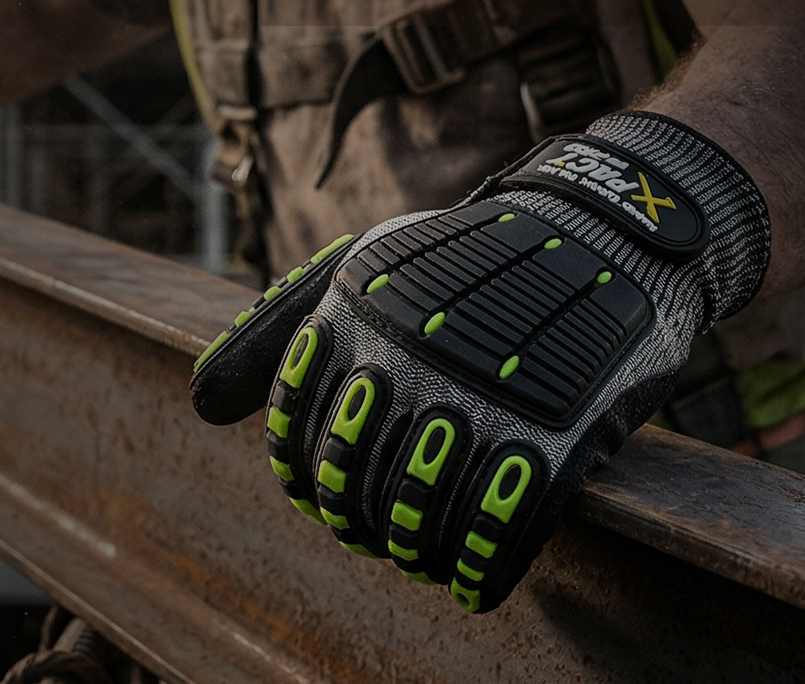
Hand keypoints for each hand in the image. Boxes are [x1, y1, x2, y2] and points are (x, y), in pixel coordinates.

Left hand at [191, 112, 770, 618]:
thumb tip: (203, 400)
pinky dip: (480, 571)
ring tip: (428, 550)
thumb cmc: (467, 260)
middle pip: (351, 490)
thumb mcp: (368, 266)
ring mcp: (479, 402)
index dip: (309, 481)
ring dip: (415, 553)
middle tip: (384, 524)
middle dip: (359, 521)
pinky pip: (494, 537)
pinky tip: (478, 575)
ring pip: (413, 523)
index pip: (297, 441)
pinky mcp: (550, 440)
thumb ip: (279, 330)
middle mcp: (408, 360)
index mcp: (356, 316)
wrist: (601, 228)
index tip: (335, 488)